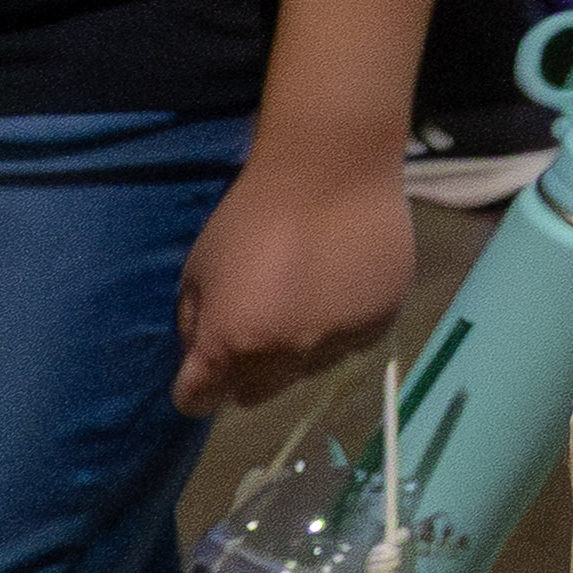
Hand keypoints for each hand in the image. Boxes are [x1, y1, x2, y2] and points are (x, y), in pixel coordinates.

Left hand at [173, 134, 418, 407]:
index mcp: (232, 343)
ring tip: (304, 304)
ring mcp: (336, 342)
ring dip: (296, 350)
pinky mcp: (379, 324)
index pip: (199, 401)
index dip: (196, 388)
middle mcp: (285, 355)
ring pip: (306, 370)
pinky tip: (339, 291)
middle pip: (255, 394)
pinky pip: (350, 345)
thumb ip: (194, 322)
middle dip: (245, 372)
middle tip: (255, 330)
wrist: (333, 172)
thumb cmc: (253, 213)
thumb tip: (203, 355)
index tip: (202, 374)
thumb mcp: (198, 268)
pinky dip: (340, 328)